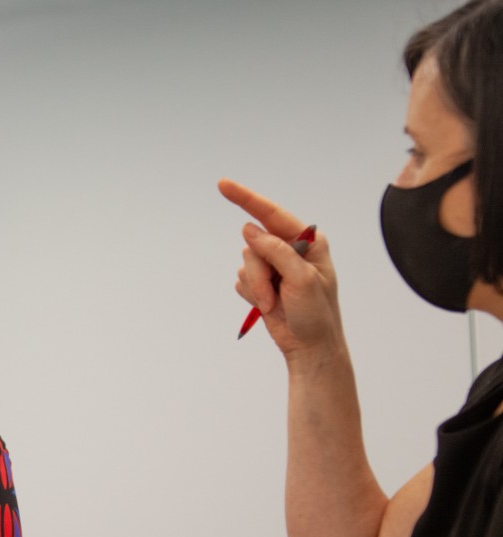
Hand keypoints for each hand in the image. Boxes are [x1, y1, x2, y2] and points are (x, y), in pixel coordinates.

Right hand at [218, 179, 343, 356]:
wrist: (309, 347)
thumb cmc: (316, 314)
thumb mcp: (303, 280)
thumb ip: (277, 251)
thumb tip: (251, 230)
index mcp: (307, 242)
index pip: (272, 214)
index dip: (247, 198)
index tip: (224, 185)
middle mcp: (289, 250)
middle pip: (253, 244)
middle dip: (258, 273)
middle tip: (271, 297)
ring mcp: (274, 266)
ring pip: (245, 263)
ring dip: (255, 287)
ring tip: (273, 304)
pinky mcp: (261, 283)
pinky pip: (241, 280)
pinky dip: (251, 294)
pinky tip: (268, 306)